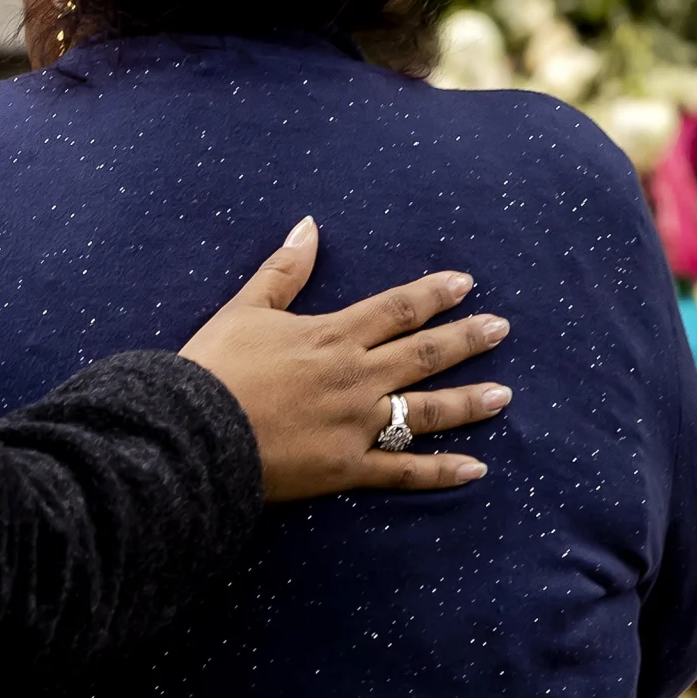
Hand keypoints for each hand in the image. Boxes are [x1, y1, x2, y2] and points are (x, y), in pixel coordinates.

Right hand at [180, 217, 511, 499]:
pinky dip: (440, 471)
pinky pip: (403, 472)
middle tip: (502, 328)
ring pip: (425, 411)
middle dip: (466, 339)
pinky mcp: (346, 469)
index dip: (434, 295)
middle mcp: (356, 378)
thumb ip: (284, 269)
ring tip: (504, 394)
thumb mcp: (246, 308)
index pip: (397, 309)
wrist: (192, 433)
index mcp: (333, 336)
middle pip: (423, 354)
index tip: (466, 284)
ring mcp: (356, 426)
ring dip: (468, 401)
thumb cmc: (214, 367)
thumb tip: (309, 225)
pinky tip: (475, 469)